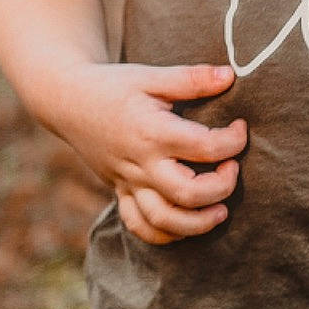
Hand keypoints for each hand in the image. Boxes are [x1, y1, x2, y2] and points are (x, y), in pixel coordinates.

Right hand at [53, 61, 248, 244]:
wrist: (68, 102)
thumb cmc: (113, 87)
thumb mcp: (151, 75)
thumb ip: (191, 78)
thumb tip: (230, 75)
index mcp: (152, 132)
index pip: (205, 147)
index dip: (233, 141)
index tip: (240, 128)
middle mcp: (140, 164)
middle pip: (188, 194)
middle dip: (221, 187)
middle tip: (233, 168)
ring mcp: (128, 183)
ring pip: (164, 220)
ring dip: (198, 223)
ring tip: (221, 210)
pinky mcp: (120, 192)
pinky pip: (139, 226)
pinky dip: (165, 234)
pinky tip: (187, 223)